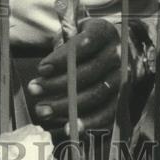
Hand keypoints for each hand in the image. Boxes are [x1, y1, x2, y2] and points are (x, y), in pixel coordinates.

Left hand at [27, 18, 120, 133]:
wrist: (116, 49)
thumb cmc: (86, 42)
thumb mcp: (75, 32)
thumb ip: (63, 45)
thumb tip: (45, 71)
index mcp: (104, 32)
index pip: (84, 44)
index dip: (62, 58)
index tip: (41, 69)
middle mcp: (118, 54)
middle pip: (89, 72)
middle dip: (57, 84)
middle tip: (34, 89)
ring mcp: (124, 77)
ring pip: (97, 94)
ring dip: (67, 105)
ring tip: (43, 110)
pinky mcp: (124, 97)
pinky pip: (109, 113)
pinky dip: (88, 123)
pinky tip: (69, 128)